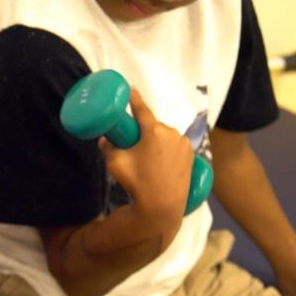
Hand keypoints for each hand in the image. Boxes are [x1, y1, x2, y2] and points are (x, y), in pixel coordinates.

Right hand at [99, 86, 192, 222]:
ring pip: (165, 137)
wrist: (162, 207)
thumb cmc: (137, 183)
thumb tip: (103, 140)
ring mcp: (184, 144)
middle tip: (135, 147)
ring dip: (157, 141)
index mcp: (153, 131)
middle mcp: (172, 133)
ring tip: (149, 161)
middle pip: (153, 126)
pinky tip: (162, 164)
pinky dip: (168, 150)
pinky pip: (175, 146)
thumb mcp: (116, 164)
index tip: (131, 89)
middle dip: (144, 132)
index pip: (142, 109)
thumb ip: (108, 148)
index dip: (134, 98)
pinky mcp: (191, 156)